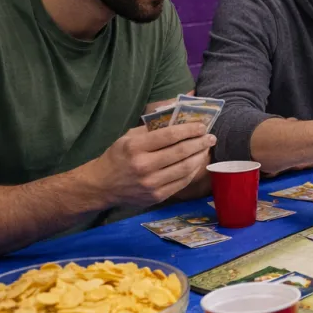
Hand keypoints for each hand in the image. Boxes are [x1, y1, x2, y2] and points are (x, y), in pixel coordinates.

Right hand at [88, 123, 215, 207]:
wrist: (101, 186)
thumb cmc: (118, 157)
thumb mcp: (128, 137)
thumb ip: (152, 128)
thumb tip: (178, 116)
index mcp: (135, 147)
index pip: (169, 135)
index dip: (189, 129)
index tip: (202, 125)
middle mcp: (143, 166)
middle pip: (180, 152)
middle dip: (200, 143)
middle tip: (211, 137)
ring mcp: (151, 184)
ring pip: (185, 168)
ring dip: (200, 157)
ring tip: (206, 149)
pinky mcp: (157, 196)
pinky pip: (182, 182)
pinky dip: (192, 171)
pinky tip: (197, 163)